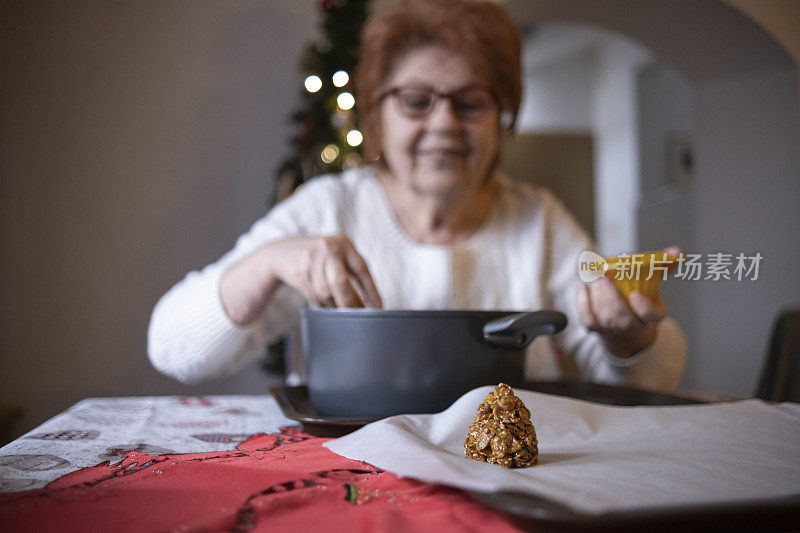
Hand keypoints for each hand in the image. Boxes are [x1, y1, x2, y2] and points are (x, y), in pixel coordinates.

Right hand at [220, 234, 381, 324]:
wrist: (283, 251)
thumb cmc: (319, 258)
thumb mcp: (337, 256)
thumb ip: (352, 273)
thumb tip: (370, 304)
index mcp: (344, 243)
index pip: (361, 269)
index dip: (371, 290)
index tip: (378, 307)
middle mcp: (328, 247)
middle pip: (341, 282)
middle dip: (350, 302)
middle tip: (359, 316)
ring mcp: (311, 258)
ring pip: (326, 291)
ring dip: (334, 304)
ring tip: (340, 307)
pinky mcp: (299, 270)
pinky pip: (314, 294)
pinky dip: (322, 301)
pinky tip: (324, 300)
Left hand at [576, 246, 679, 357]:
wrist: (624, 324)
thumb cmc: (638, 298)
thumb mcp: (653, 283)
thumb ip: (662, 265)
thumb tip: (676, 252)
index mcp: (651, 317)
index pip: (651, 317)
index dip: (643, 309)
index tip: (635, 295)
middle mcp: (633, 326)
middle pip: (624, 320)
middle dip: (613, 301)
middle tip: (604, 280)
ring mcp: (613, 329)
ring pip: (604, 320)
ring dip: (598, 298)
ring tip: (595, 279)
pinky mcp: (596, 328)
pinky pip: (588, 320)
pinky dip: (583, 304)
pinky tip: (583, 287)